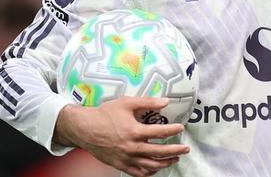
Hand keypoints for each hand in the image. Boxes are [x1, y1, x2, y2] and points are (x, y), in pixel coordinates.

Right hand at [55, 96, 188, 175]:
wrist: (85, 129)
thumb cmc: (105, 114)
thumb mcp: (127, 103)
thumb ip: (148, 102)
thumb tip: (166, 102)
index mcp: (134, 131)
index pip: (160, 133)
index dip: (172, 130)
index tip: (180, 128)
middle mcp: (131, 148)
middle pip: (159, 153)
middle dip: (175, 151)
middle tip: (185, 148)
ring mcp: (126, 158)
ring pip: (150, 166)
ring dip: (165, 163)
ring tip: (175, 158)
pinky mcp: (120, 165)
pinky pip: (138, 173)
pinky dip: (150, 172)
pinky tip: (156, 167)